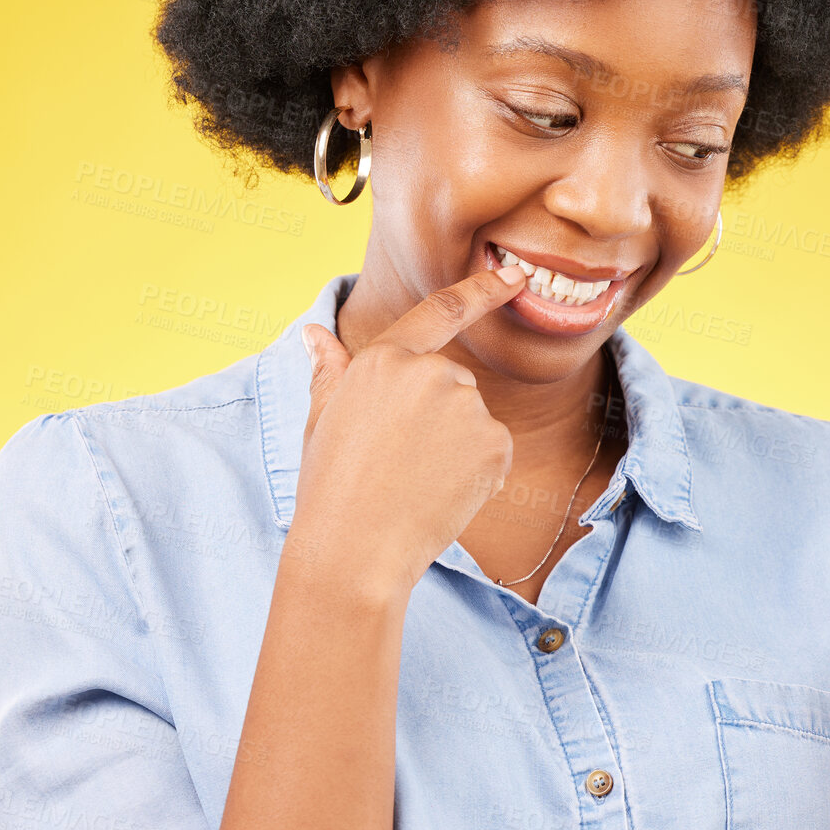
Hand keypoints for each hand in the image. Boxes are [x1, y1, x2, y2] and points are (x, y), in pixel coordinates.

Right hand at [284, 261, 528, 601]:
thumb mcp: (322, 421)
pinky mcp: (494, 442)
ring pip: (473, 419)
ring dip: (457, 447)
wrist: (355, 552)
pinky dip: (479, 474)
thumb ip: (331, 372)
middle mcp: (428, 371)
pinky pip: (494, 451)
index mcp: (383, 359)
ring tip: (415, 482)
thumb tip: (314, 333)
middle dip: (437, 417)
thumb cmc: (331, 489)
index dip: (484, 290)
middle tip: (400, 463)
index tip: (516, 277)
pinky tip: (443, 496)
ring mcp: (465, 406)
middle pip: (452, 383)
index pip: (441, 312)